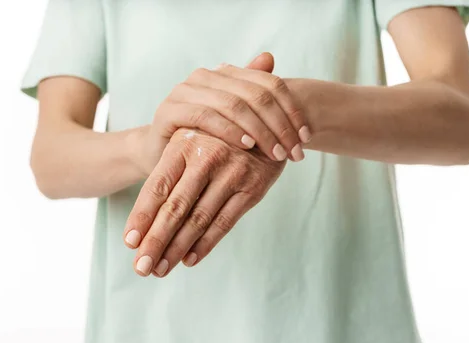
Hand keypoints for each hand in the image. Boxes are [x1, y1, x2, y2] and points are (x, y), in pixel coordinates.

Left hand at [123, 127, 285, 276]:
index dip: (142, 216)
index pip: (157, 187)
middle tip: (141, 267)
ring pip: (199, 219)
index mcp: (183, 146)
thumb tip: (143, 223)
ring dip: (177, 249)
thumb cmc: (215, 138)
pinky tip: (189, 260)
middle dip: (155, 241)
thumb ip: (170, 174)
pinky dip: (205, 244)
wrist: (266, 123)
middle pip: (175, 208)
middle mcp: (206, 158)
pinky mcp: (252, 188)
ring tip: (160, 270)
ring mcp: (231, 174)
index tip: (129, 242)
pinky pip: (225, 222)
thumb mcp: (190, 142)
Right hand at [136, 52, 310, 174]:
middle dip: (279, 125)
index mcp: (224, 74)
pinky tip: (247, 146)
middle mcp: (203, 77)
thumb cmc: (202, 141)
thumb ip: (252, 93)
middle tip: (294, 152)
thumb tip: (270, 58)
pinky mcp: (169, 110)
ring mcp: (184, 92)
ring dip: (260, 130)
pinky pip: (205, 116)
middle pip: (254, 94)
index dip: (291, 110)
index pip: (268, 83)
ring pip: (233, 104)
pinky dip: (229, 130)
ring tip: (276, 153)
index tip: (306, 138)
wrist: (162, 159)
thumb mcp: (234, 122)